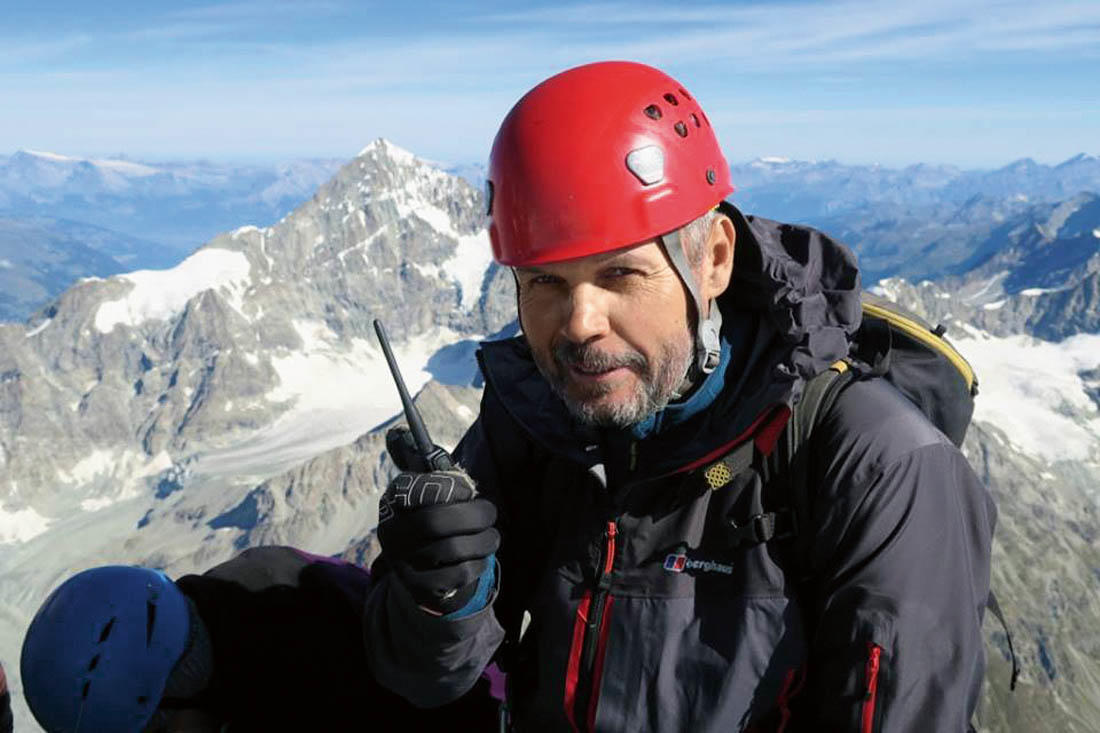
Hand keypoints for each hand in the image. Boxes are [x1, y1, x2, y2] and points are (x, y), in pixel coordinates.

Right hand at [379, 429, 498, 615]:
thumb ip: (432, 466)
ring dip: (483, 541)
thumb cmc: (441, 517)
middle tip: (490, 513)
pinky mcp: (420, 590)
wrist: (429, 571)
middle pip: (435, 522)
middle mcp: (391, 533)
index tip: (468, 490)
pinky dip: (478, 564)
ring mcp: (403, 565)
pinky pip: (459, 575)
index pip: (414, 488)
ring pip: (452, 550)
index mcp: (394, 501)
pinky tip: (478, 558)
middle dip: (474, 516)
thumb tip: (399, 433)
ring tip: (491, 536)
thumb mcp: (434, 490)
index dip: (449, 487)